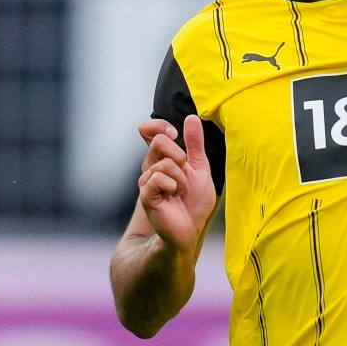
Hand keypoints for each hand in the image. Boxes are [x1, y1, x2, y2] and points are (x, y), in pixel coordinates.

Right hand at [137, 116, 217, 251]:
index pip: (150, 131)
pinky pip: (158, 178)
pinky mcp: (146, 195)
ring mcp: (147, 181)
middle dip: (179, 155)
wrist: (190, 228)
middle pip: (159, 141)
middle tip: (184, 175)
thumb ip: (195, 144)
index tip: (174, 133)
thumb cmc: (194, 202)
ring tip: (180, 192)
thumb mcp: (200, 168)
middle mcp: (151, 167)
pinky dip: (172, 187)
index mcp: (163, 158)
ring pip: (164, 163)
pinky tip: (172, 197)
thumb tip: (191, 118)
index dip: (159, 126)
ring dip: (181, 178)